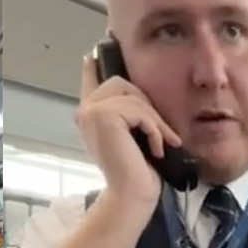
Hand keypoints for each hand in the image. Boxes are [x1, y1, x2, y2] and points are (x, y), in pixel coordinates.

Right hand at [75, 53, 182, 203]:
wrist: (131, 192)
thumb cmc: (136, 169)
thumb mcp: (131, 135)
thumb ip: (127, 115)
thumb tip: (136, 95)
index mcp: (90, 116)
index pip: (90, 83)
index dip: (91, 68)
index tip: (91, 54)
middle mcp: (85, 111)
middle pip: (121, 83)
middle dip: (145, 105)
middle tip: (159, 132)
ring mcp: (91, 112)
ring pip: (134, 98)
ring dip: (155, 121)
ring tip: (163, 143)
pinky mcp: (103, 116)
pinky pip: (140, 110)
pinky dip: (154, 129)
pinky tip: (157, 148)